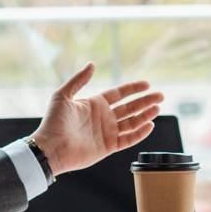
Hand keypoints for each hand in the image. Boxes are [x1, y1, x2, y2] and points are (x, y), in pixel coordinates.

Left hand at [29, 62, 163, 175]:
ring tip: (157, 108)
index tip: (147, 84)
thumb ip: (79, 79)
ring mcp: (107, 132)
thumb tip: (92, 64)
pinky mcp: (108, 147)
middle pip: (130, 107)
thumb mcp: (63, 95)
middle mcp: (103, 118)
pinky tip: (149, 125)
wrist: (51, 147)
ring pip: (132, 122)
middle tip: (160, 96)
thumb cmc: (53, 122)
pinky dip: (140, 133)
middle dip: (145, 101)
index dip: (133, 88)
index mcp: (95, 104)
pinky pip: (128, 139)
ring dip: (145, 115)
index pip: (119, 94)